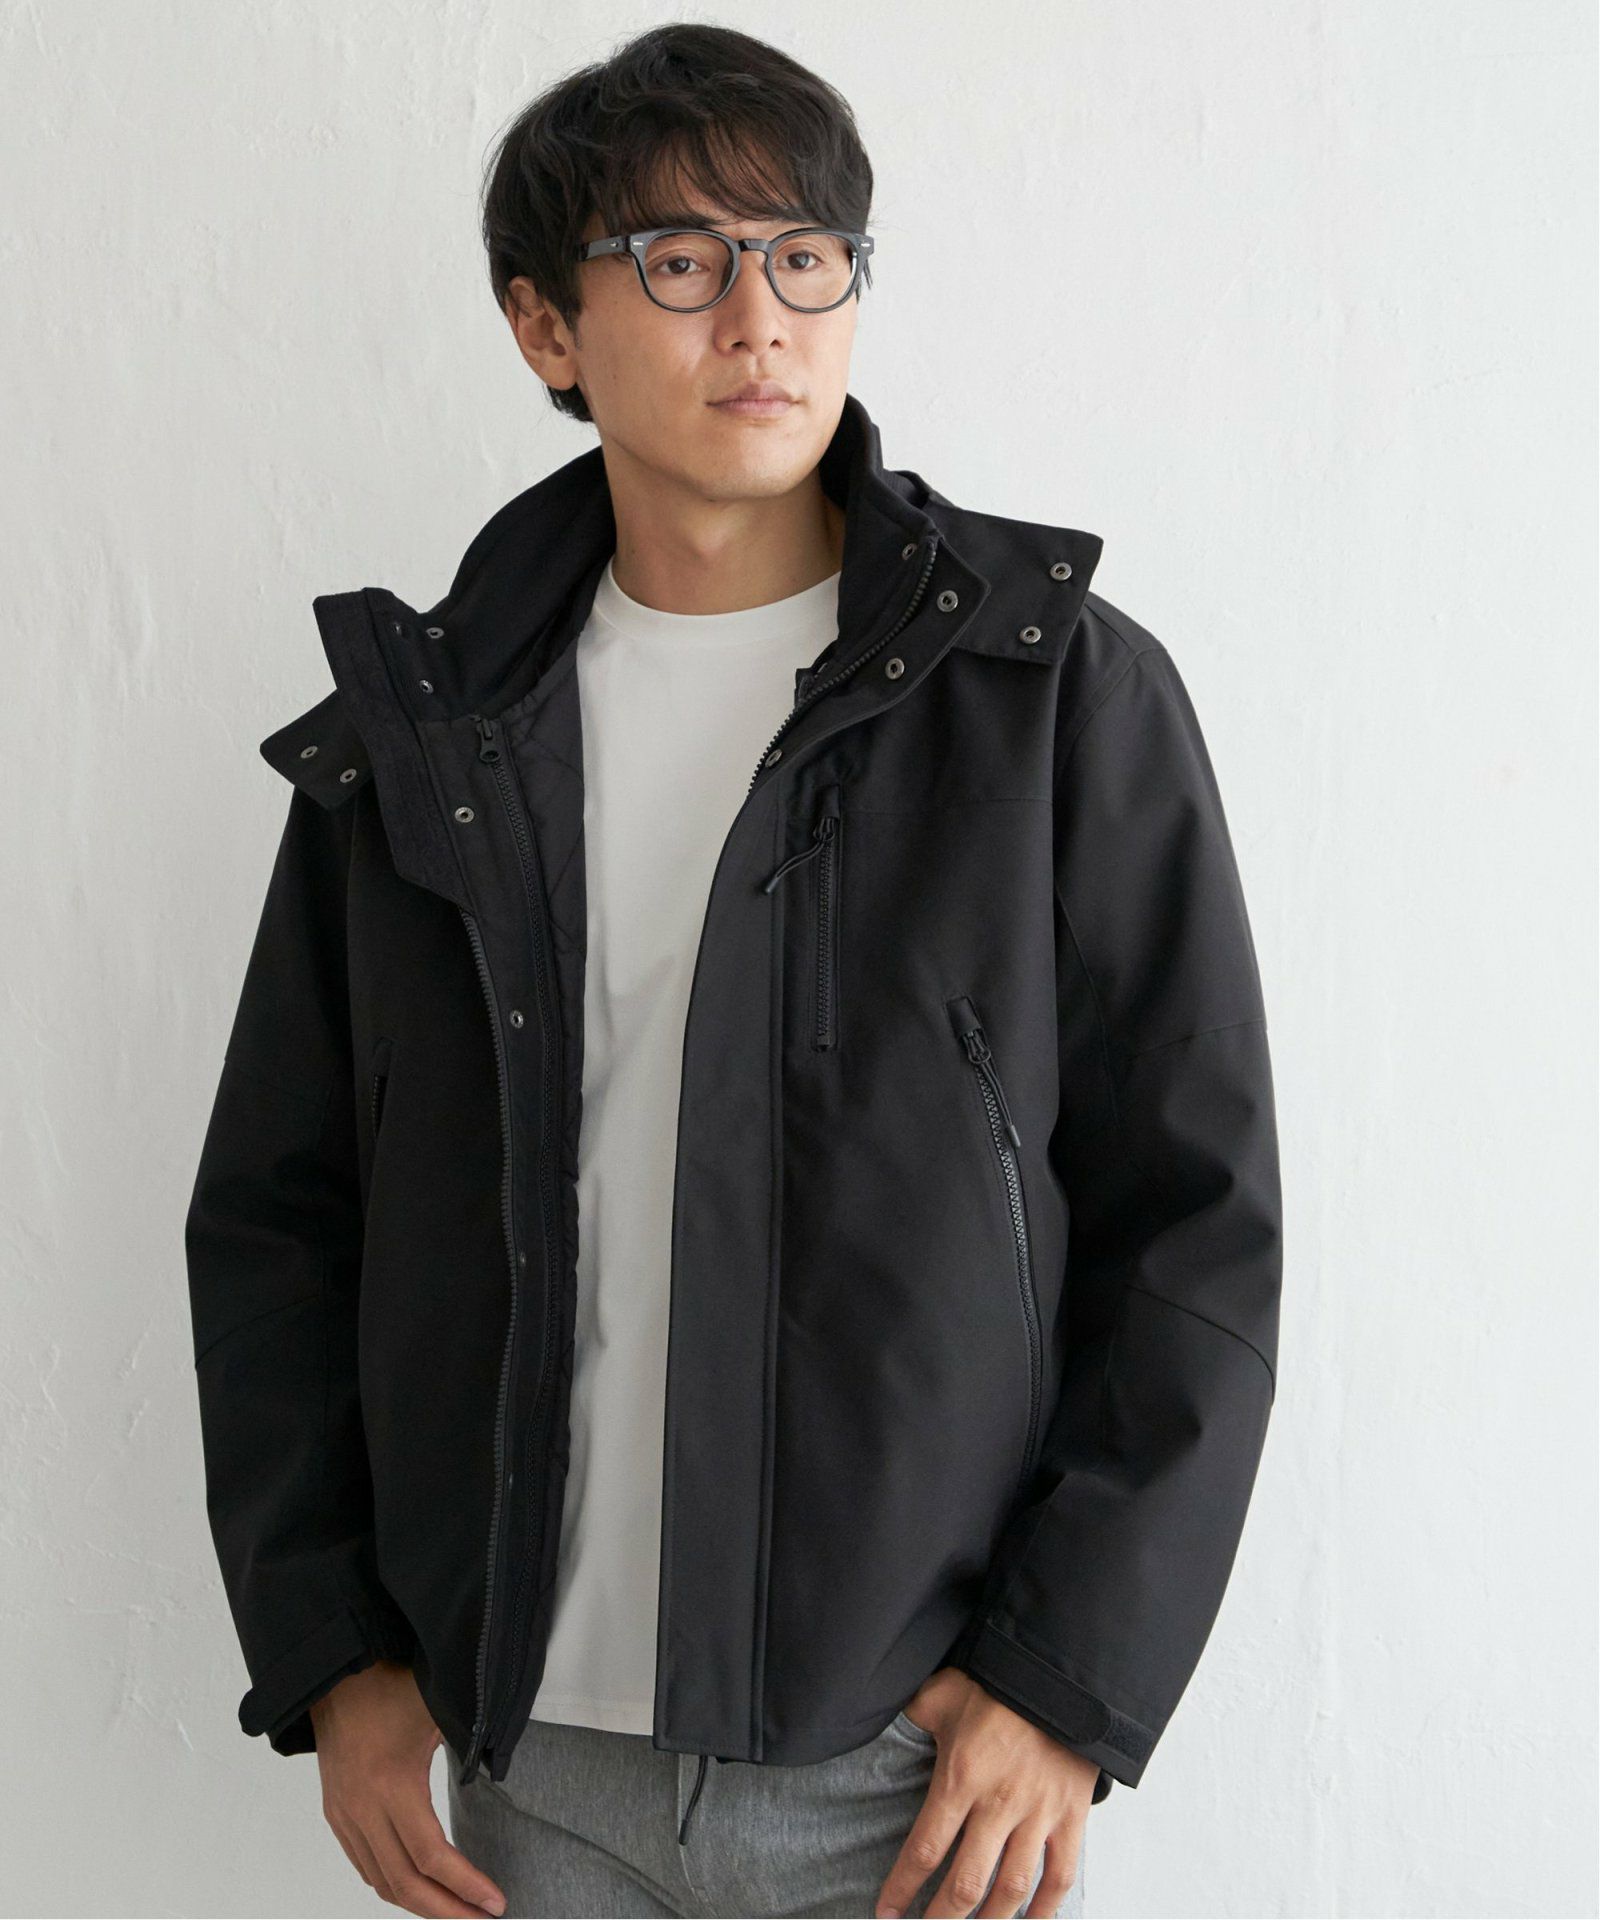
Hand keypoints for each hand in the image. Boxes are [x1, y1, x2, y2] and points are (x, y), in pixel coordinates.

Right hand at [310, 1659, 507, 1916]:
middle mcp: (362, 1810)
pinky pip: (365, 1865)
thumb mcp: (438, 1712)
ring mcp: (344, 1815)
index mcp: (391, 1785)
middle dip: (447, 1910)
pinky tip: (420, 1888)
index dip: (465, 1885)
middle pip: (405, 1884)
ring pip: (382, 1881)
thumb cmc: (391, 1686)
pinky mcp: (336, 1814)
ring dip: (420, 1904)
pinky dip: (394, 1885)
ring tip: (457, 1910)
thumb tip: (501, 1778)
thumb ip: (468, 1748)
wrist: (335, 1673)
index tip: (495, 1902)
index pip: (432, 1856)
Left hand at [874, 1670, 1094, 1918]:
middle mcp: (999, 1803)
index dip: (902, 1888)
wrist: (1061, 1674)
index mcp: (961, 1776)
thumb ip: (911, 1716)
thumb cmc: (996, 1683)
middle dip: (942, 1919)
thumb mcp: (942, 1693)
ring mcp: (1039, 1813)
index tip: (886, 1913)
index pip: (925, 1848)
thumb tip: (876, 1724)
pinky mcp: (1072, 1816)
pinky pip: (1061, 1875)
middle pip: (966, 1883)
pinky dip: (1047, 1908)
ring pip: (1012, 1889)